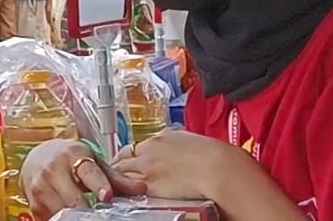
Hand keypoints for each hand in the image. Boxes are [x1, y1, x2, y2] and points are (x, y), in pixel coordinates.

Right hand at [22, 139, 144, 215]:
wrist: (37, 157)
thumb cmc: (70, 159)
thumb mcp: (93, 163)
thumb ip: (117, 178)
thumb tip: (142, 189)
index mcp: (73, 155)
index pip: (88, 172)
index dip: (99, 185)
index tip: (108, 196)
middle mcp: (54, 170)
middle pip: (74, 200)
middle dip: (89, 211)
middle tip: (101, 216)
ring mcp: (41, 187)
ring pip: (63, 213)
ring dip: (76, 217)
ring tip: (87, 215)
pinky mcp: (34, 202)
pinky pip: (53, 218)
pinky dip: (63, 219)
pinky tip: (70, 215)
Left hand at [112, 130, 245, 200]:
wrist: (218, 169)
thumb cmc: (214, 156)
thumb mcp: (190, 139)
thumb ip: (175, 140)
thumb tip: (175, 140)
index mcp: (159, 139)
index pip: (133, 146)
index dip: (127, 154)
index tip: (126, 160)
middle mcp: (149, 152)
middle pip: (122, 158)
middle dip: (117, 164)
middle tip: (114, 172)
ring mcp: (146, 169)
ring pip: (120, 172)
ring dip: (117, 176)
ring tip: (115, 183)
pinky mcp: (148, 187)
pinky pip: (127, 187)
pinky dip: (123, 188)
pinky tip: (122, 192)